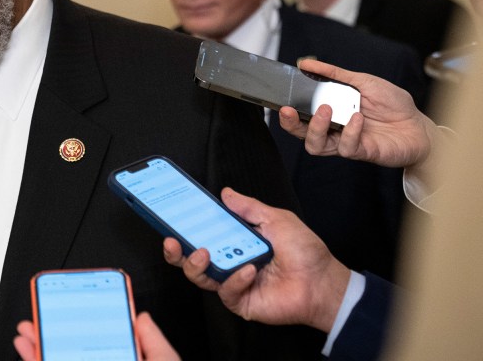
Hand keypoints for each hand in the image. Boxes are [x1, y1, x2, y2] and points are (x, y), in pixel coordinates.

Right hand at [13, 312, 179, 360]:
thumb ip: (154, 342)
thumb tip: (141, 317)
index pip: (104, 341)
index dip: (87, 322)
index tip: (74, 305)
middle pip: (75, 351)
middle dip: (55, 331)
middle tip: (44, 313)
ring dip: (39, 345)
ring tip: (29, 329)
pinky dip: (35, 359)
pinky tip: (28, 349)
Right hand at [162, 188, 350, 332]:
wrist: (323, 282)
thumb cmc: (305, 252)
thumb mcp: (276, 219)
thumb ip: (249, 207)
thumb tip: (226, 194)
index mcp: (235, 241)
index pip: (203, 234)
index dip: (185, 227)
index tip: (172, 216)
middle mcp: (230, 261)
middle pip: (192, 258)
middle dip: (176, 250)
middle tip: (172, 240)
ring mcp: (233, 282)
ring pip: (200, 276)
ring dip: (195, 264)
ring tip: (202, 252)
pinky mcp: (240, 301)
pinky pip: (226, 291)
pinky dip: (234, 279)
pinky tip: (248, 270)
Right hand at [277, 58, 436, 169]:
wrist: (419, 125)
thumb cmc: (392, 105)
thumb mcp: (362, 81)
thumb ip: (334, 73)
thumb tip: (306, 63)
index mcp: (331, 113)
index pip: (301, 116)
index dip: (288, 112)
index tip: (281, 101)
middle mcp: (334, 130)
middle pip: (301, 134)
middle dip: (290, 123)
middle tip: (289, 110)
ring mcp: (346, 142)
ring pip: (316, 145)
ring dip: (315, 127)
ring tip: (325, 109)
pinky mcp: (361, 152)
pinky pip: (346, 146)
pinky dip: (349, 131)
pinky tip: (357, 117)